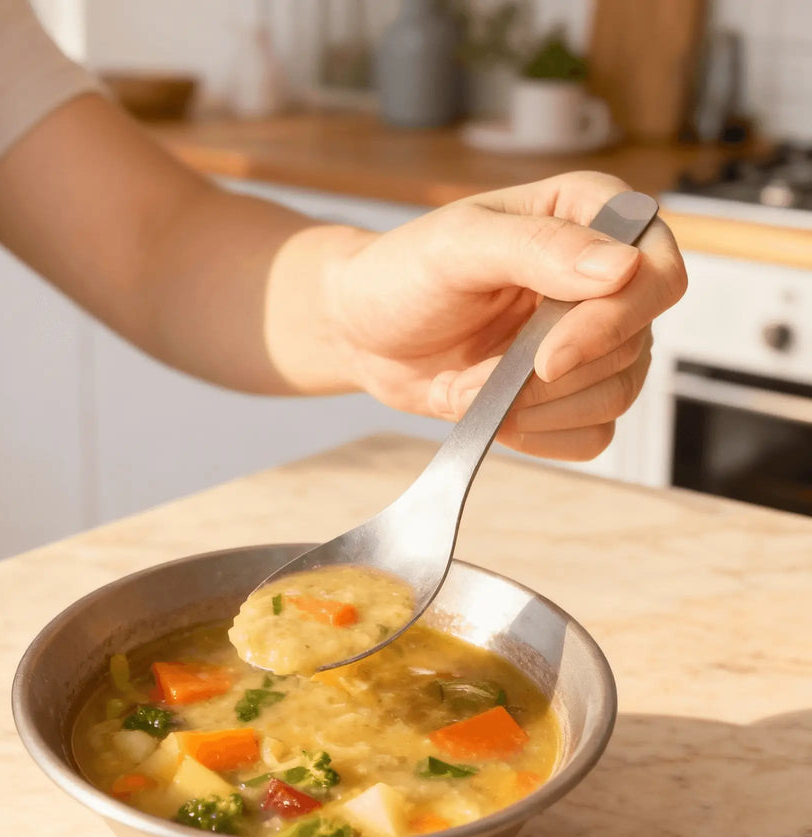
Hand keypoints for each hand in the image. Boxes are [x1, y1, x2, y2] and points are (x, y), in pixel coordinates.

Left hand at [324, 172, 686, 459]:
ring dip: (537, 409)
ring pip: (617, 395)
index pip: (657, 272)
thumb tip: (620, 268)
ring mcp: (593, 339)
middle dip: (547, 376)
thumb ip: (535, 248)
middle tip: (475, 375)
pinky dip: (542, 436)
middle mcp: (604, 278)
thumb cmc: (402, 275)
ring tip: (470, 390)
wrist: (363, 332)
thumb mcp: (456, 247)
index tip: (547, 356)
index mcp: (589, 216)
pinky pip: (593, 434)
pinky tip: (496, 417)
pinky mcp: (572, 392)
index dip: (614, 322)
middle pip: (634, 345)